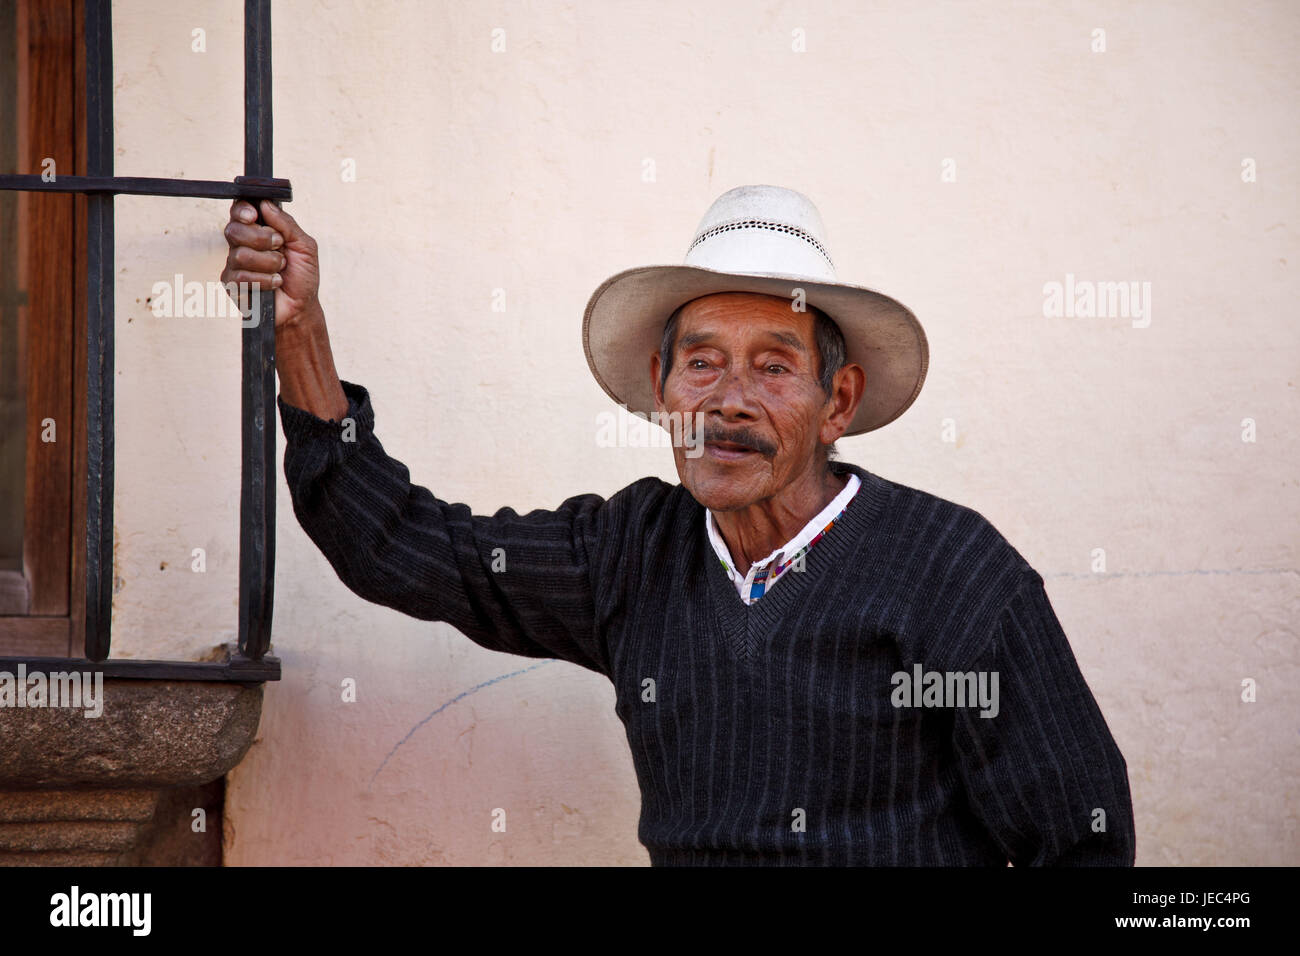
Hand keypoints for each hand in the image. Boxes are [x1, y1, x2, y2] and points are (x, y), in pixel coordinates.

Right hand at [222, 198, 320, 333]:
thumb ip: (287, 224)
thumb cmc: (303, 276)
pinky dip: (264, 280)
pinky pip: (241, 276)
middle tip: (279, 247)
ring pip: (240, 255)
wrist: (302, 307)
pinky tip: (275, 283)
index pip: (239, 212)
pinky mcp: (232, 284)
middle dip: (261, 239)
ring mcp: (234, 264)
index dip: (242, 210)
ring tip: (280, 270)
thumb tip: (266, 204)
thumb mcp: (304, 246)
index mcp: (258, 230)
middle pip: (234, 230)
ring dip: (268, 263)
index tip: (254, 216)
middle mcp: (242, 244)